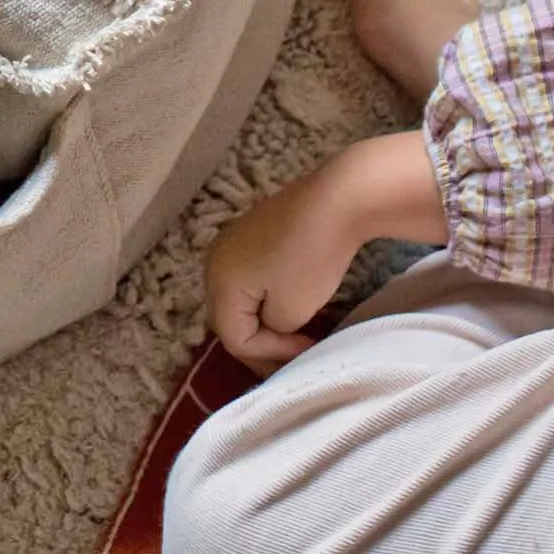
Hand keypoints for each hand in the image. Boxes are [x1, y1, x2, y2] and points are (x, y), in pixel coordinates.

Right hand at [205, 172, 364, 370]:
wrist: (338, 199)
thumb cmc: (311, 259)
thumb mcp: (291, 311)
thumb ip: (272, 330)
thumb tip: (274, 322)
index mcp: (219, 282)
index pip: (234, 339)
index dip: (270, 354)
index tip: (307, 350)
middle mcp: (215, 261)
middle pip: (231, 318)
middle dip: (264, 342)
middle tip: (296, 354)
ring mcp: (233, 242)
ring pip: (241, 298)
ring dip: (266, 320)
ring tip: (297, 332)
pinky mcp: (254, 232)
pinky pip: (252, 277)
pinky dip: (269, 296)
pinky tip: (294, 301)